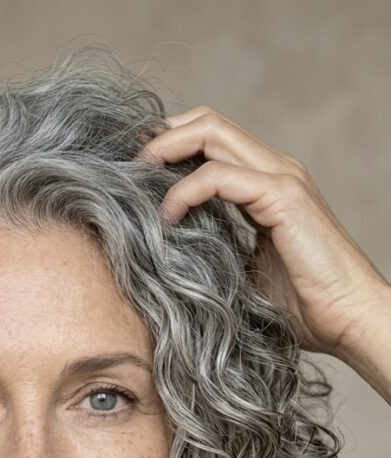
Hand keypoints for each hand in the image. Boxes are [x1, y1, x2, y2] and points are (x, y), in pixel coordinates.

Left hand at [138, 105, 389, 360]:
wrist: (347, 320)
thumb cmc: (301, 306)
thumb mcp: (241, 270)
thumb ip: (212, 247)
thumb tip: (164, 252)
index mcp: (265, 182)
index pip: (211, 138)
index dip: (169, 146)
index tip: (133, 176)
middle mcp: (274, 169)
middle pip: (206, 121)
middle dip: (160, 138)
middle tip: (126, 170)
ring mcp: (281, 178)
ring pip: (211, 132)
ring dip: (165, 152)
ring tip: (136, 183)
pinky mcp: (283, 197)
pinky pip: (219, 176)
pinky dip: (184, 191)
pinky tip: (167, 218)